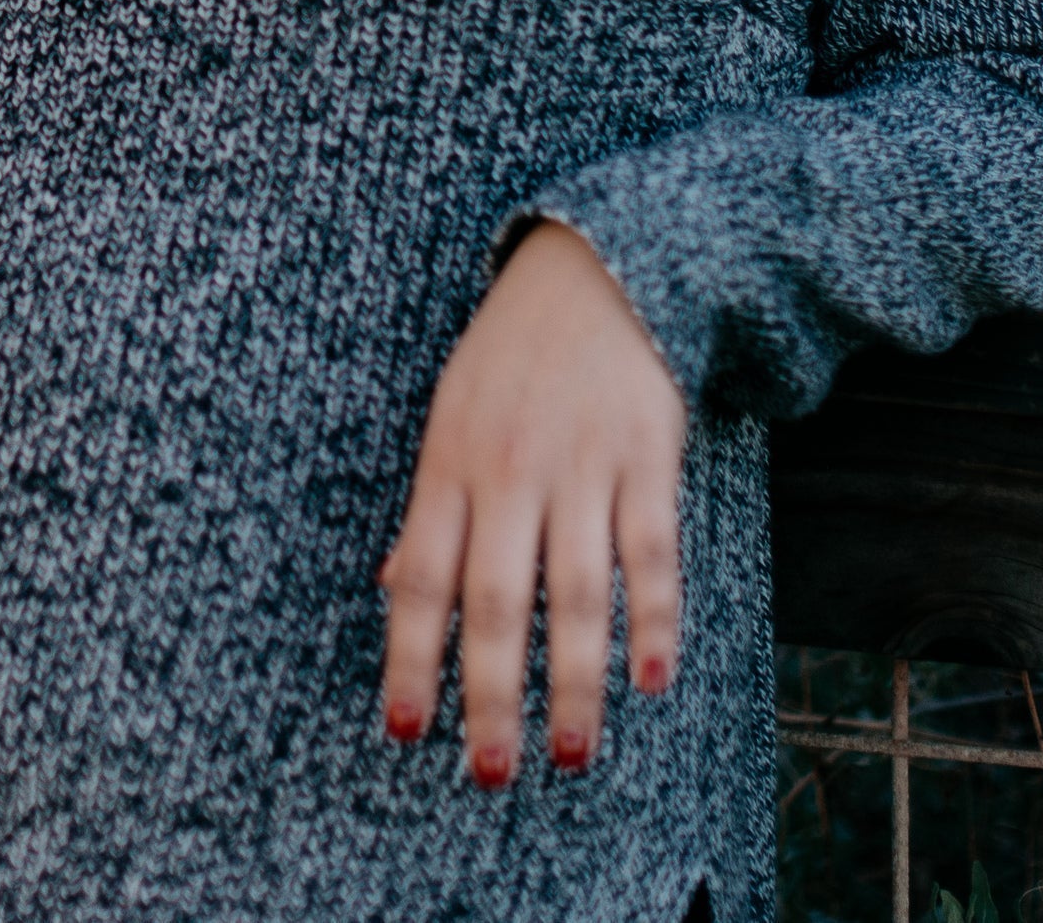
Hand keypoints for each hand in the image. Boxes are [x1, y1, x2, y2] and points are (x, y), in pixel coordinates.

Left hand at [378, 221, 685, 785]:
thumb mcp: (448, 418)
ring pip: (576, 593)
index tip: (404, 731)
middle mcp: (510, 471)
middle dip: (490, 697)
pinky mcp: (648, 458)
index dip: (409, 659)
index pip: (421, 580)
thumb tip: (389, 586)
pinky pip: (652, 552)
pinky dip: (654, 619)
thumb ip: (429, 509)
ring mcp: (582, 466)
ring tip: (572, 753)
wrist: (599, 268)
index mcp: (448, 464)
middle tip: (489, 773)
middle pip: (497, 603)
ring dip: (575, 682)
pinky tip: (650, 679)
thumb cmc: (511, 356)